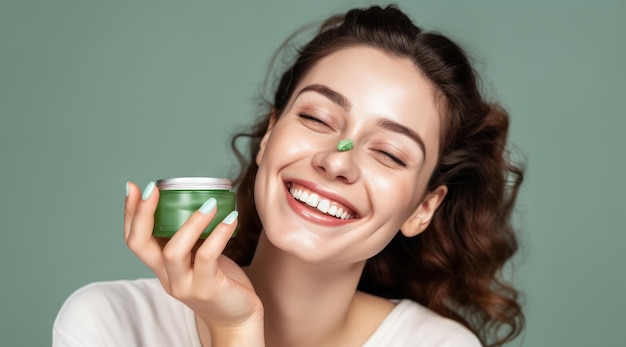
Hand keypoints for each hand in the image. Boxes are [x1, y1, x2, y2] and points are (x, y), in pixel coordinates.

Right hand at [124, 182, 263, 342]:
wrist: (236, 318)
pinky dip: (218, 235)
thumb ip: (192, 236)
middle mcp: (167, 277)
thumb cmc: (220, 281)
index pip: (134, 240)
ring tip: (208, 203)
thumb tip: (196, 199)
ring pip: (173, 252)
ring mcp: (185, 285)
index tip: (134, 187)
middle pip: (140, 245)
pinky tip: (230, 219)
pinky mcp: (207, 289)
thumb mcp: (199, 256)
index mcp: (161, 267)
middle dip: (143, 214)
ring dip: (189, 223)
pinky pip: (207, 257)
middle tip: (154, 189)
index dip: (130, 214)